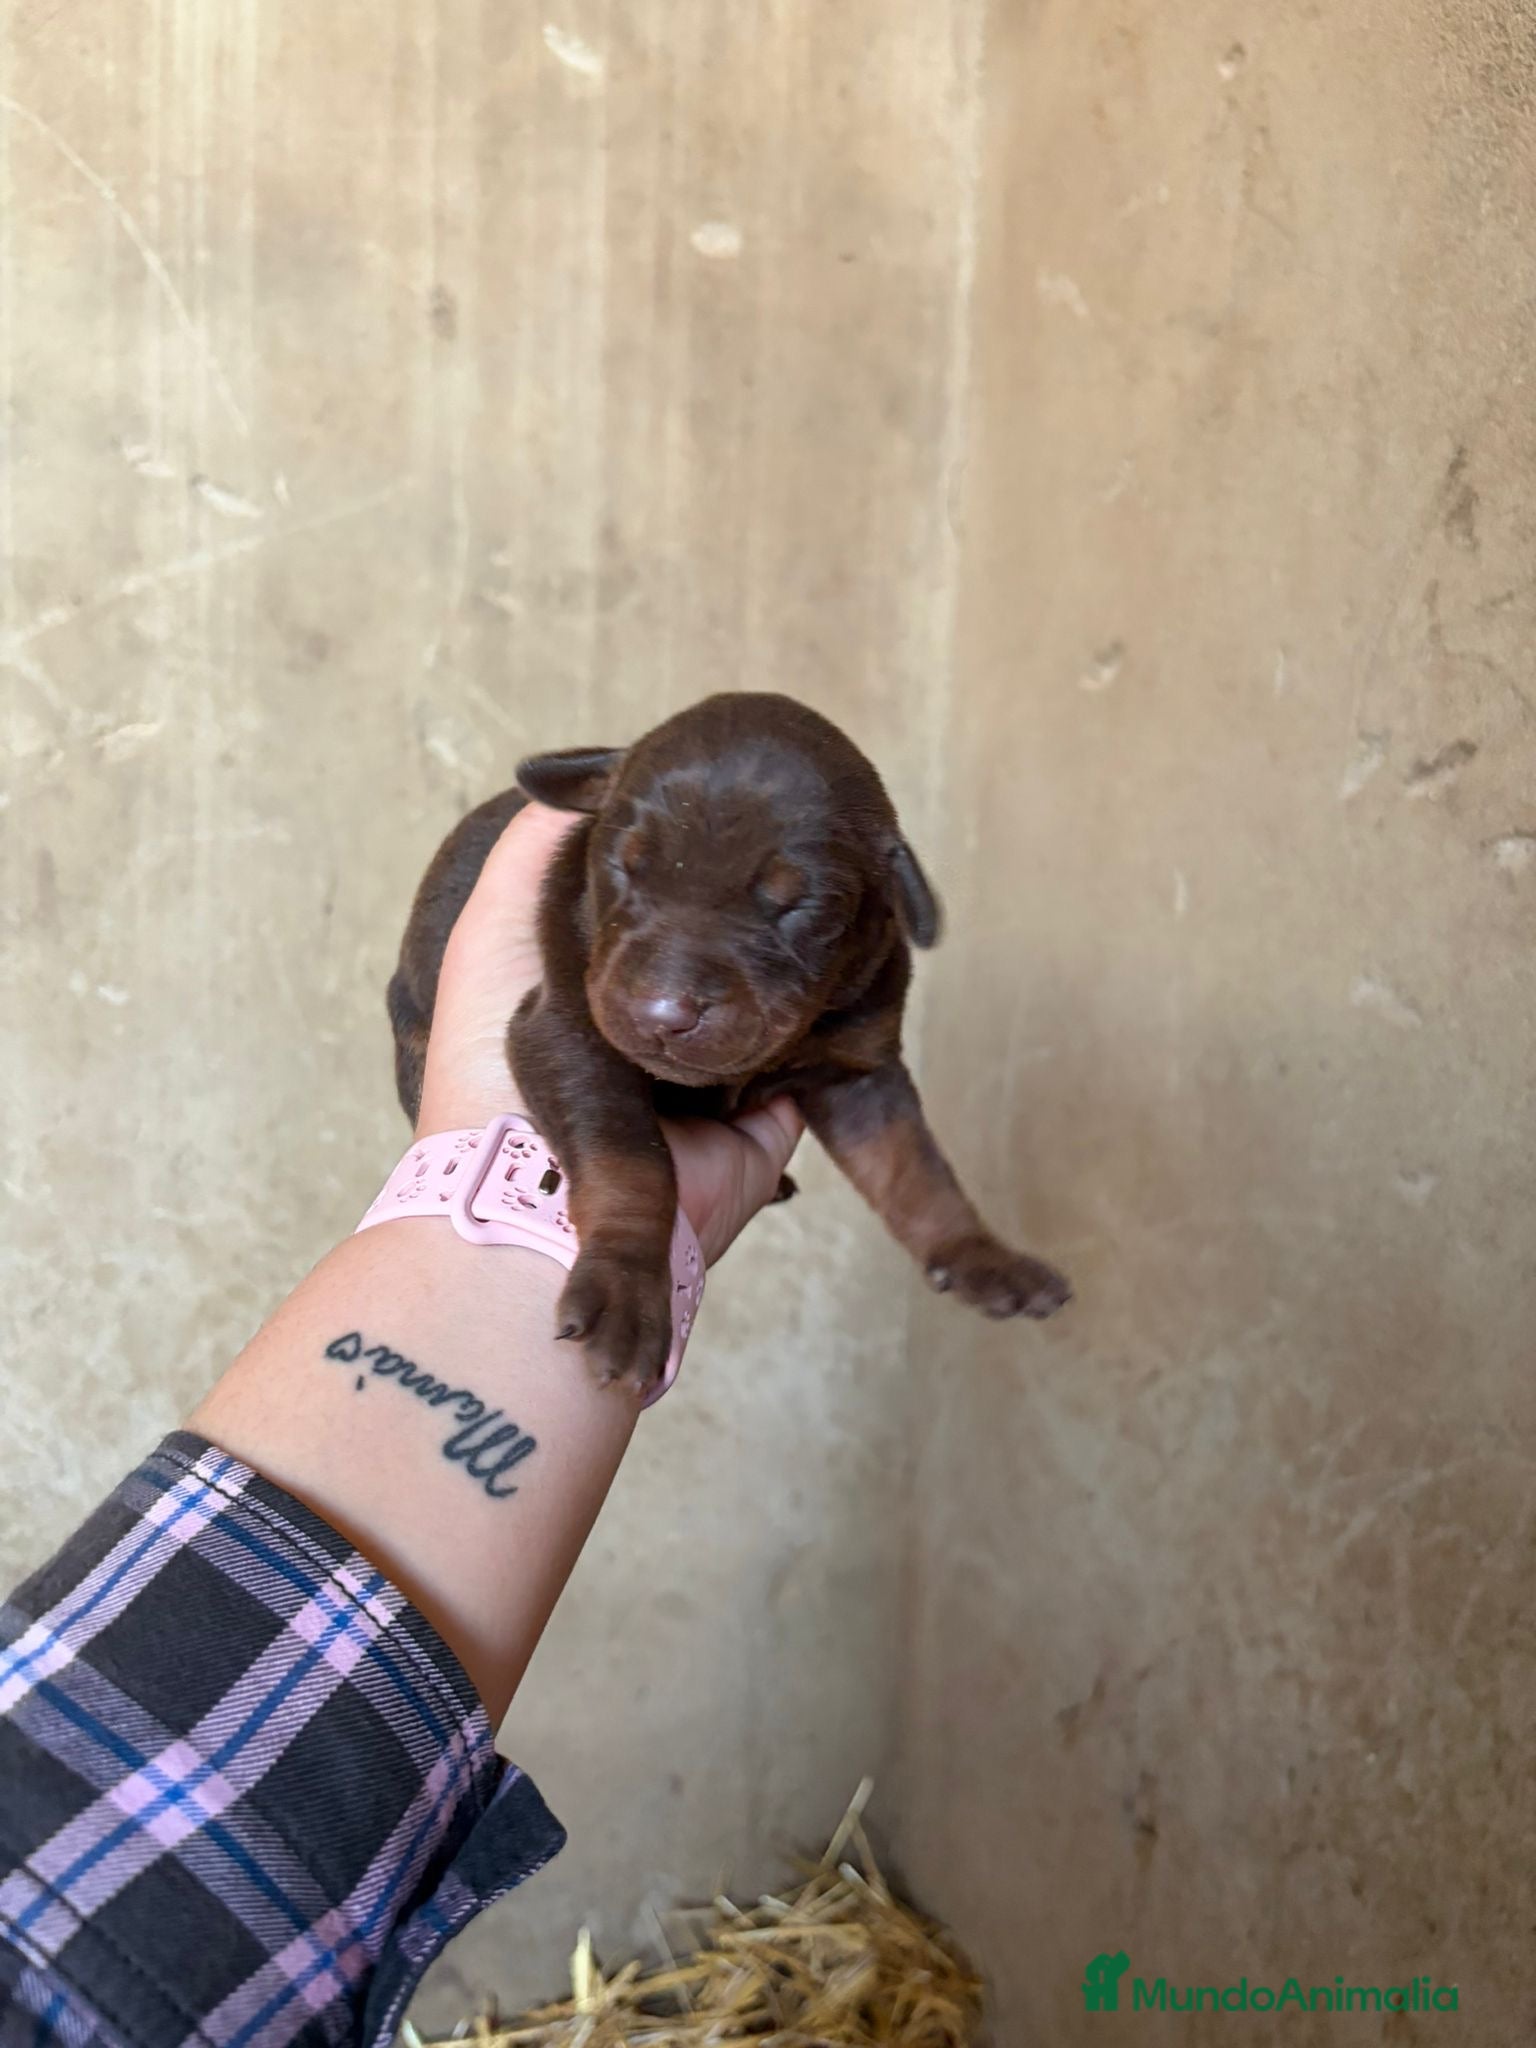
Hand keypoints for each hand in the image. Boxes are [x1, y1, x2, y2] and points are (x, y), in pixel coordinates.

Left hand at [414, 801, 802, 1265]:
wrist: (536, 1200)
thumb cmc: (496, 1066)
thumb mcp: (496, 931)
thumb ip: (532, 855)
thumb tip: (578, 787)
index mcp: (590, 996)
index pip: (653, 920)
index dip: (684, 873)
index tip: (724, 814)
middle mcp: (651, 1043)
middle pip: (719, 962)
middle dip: (749, 919)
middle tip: (788, 855)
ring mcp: (711, 1089)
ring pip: (770, 1009)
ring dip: (791, 969)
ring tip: (823, 897)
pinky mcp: (761, 1129)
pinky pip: (807, 1069)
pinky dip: (822, 1029)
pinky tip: (839, 968)